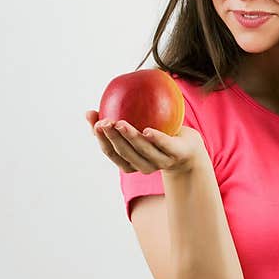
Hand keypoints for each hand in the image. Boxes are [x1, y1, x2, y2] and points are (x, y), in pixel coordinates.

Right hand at [85, 110, 208, 175]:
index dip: (102, 141)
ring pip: (143, 151)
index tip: (95, 125)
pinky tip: (147, 130)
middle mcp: (144, 166)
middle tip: (104, 122)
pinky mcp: (178, 154)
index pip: (112, 154)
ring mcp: (162, 162)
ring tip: (120, 123)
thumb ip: (114, 124)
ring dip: (130, 137)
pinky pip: (165, 145)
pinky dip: (156, 139)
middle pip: (125, 154)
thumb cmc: (157, 137)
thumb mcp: (135, 131)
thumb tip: (89, 112)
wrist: (189, 148)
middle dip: (112, 139)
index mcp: (131, 162)